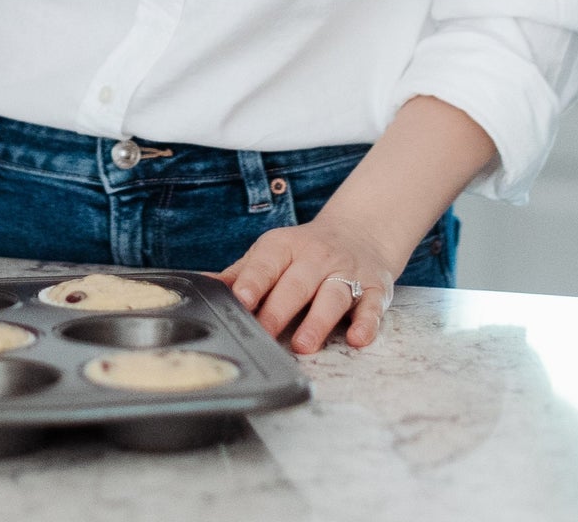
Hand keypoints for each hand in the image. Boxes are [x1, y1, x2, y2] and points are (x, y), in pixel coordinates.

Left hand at [219, 214, 397, 353]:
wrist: (359, 232)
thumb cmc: (304, 252)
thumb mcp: (271, 254)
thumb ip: (241, 273)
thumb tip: (203, 285)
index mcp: (284, 247)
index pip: (266, 264)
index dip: (253, 282)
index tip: (241, 301)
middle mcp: (316, 257)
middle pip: (297, 283)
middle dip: (279, 310)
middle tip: (265, 333)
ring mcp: (347, 272)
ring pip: (332, 295)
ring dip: (318, 320)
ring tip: (304, 344)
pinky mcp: (374, 290)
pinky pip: (372, 306)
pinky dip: (366, 323)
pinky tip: (356, 338)